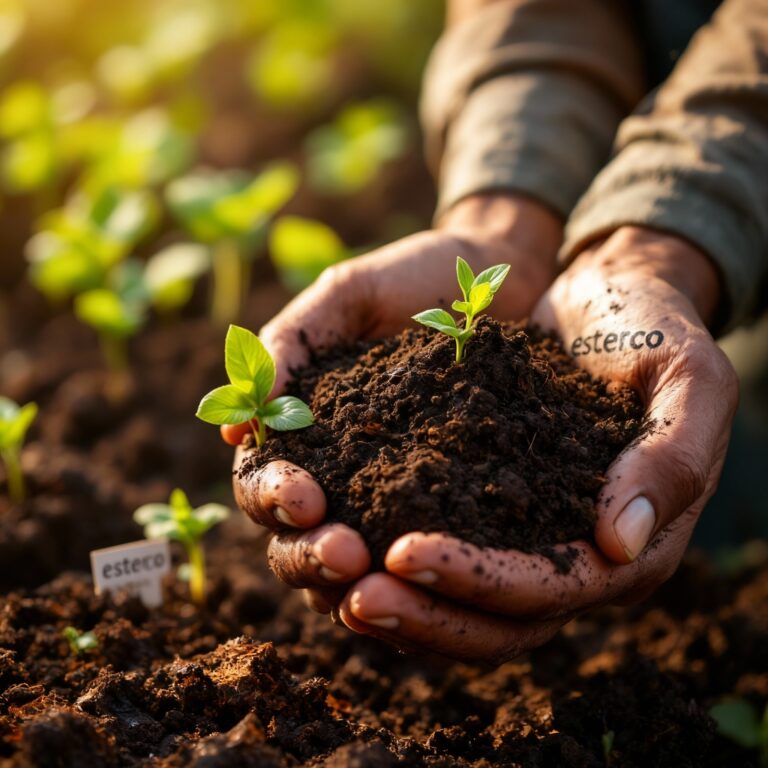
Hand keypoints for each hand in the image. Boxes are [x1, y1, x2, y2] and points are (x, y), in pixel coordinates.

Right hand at [230, 194, 562, 612]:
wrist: (495, 279)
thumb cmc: (414, 279)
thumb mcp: (347, 295)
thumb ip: (289, 344)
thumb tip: (232, 429)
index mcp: (300, 426)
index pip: (260, 480)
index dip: (272, 497)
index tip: (305, 498)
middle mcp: (335, 469)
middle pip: (293, 537)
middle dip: (307, 552)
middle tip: (344, 554)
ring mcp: (387, 492)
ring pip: (344, 562)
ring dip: (348, 580)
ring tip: (374, 575)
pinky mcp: (441, 504)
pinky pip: (416, 552)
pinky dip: (410, 580)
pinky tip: (424, 589)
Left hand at [331, 227, 736, 662]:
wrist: (610, 300)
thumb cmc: (655, 333)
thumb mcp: (688, 379)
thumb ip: (671, 459)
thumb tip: (621, 543)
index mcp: (627, 544)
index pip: (550, 590)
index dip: (480, 581)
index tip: (405, 554)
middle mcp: (573, 559)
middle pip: (495, 623)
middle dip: (423, 614)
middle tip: (352, 595)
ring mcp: (525, 540)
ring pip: (457, 606)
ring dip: (395, 602)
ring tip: (329, 580)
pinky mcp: (485, 509)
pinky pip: (435, 556)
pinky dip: (386, 560)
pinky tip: (335, 540)